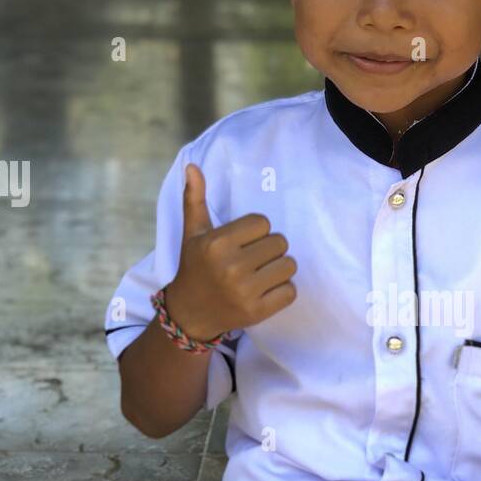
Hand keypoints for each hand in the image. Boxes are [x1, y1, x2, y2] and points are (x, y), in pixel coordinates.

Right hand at [165, 162, 297, 340]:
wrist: (190, 313)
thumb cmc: (195, 266)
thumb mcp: (192, 233)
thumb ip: (194, 199)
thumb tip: (191, 166)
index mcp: (216, 244)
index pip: (263, 223)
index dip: (256, 231)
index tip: (243, 242)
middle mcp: (230, 267)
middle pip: (280, 243)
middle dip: (270, 249)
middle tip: (254, 258)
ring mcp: (245, 291)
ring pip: (289, 266)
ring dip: (280, 268)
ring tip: (261, 273)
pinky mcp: (257, 311)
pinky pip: (290, 291)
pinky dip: (283, 290)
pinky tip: (265, 290)